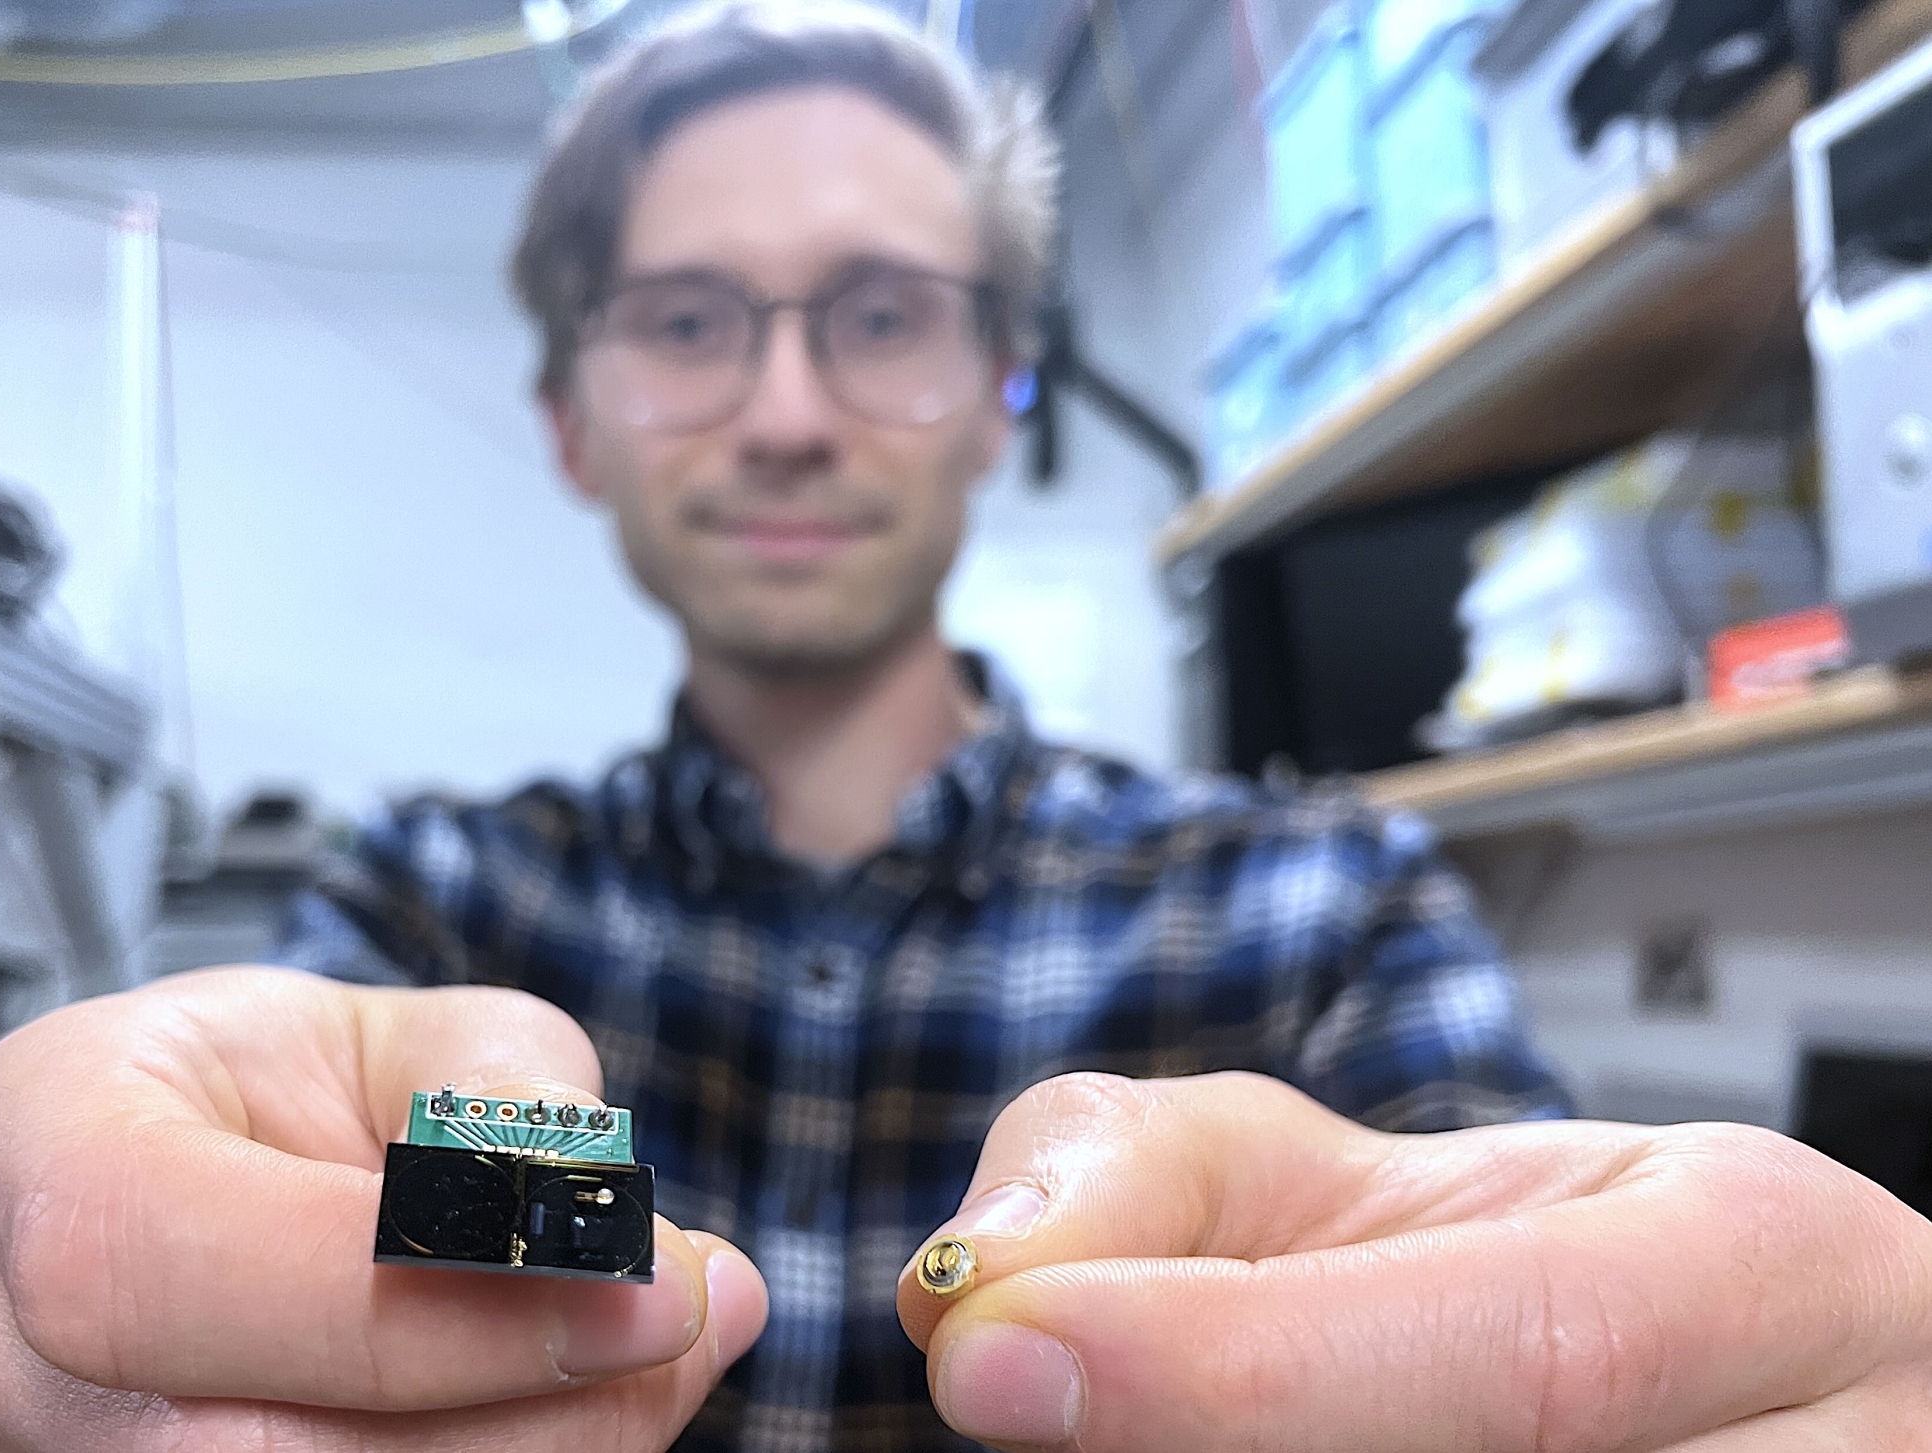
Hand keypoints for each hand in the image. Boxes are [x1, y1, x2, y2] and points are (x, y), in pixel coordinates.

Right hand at [0, 968, 766, 1451]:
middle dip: (507, 1415)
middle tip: (681, 1336)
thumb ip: (505, 1105)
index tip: (640, 1286)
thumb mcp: (421, 1038)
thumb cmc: (305, 1095)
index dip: (418, 1301)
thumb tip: (605, 1214)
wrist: (239, 1173)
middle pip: (235, 1445)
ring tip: (654, 1359)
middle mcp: (1, 1332)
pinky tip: (581, 1411)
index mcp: (37, 1137)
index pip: (163, 1260)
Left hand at [898, 1071, 1931, 1451]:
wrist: (1630, 1383)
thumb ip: (1140, 1181)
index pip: (1529, 1347)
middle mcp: (1851, 1447)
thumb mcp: (1316, 1175)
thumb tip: (982, 1282)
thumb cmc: (1456, 1279)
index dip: (1246, 1372)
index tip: (995, 1360)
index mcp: (1763, 1257)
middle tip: (1033, 1438)